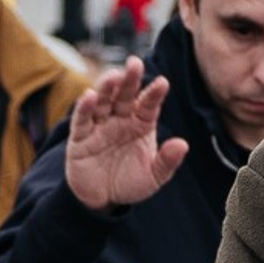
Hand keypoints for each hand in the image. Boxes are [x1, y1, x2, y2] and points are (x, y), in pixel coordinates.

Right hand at [64, 59, 188, 211]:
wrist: (102, 199)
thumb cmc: (130, 182)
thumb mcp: (153, 176)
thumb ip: (167, 161)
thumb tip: (183, 145)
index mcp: (140, 124)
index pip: (148, 105)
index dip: (154, 94)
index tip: (162, 83)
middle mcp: (120, 119)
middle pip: (124, 96)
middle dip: (129, 79)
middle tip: (134, 63)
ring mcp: (99, 126)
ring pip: (102, 102)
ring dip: (106, 88)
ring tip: (113, 76)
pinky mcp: (80, 138)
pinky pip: (82, 120)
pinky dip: (84, 108)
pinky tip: (89, 96)